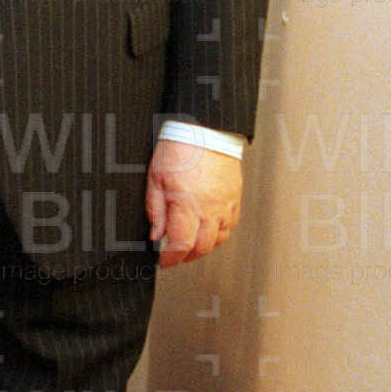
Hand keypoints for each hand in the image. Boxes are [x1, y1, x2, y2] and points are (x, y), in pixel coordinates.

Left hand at [145, 139, 242, 268]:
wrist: (205, 129)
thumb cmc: (179, 147)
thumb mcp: (155, 178)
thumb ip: (155, 210)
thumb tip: (155, 235)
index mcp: (187, 204)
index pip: (181, 245)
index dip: (171, 259)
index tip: (164, 261)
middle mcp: (209, 208)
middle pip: (202, 248)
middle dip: (186, 257)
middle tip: (175, 255)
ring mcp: (225, 204)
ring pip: (219, 240)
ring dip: (204, 247)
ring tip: (190, 244)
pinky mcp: (234, 198)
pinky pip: (230, 225)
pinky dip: (219, 233)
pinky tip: (208, 229)